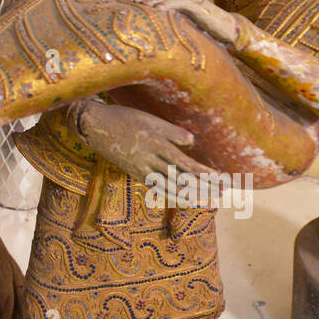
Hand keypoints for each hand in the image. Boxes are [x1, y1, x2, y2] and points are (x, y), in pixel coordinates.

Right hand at [75, 100, 227, 201]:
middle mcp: (151, 162)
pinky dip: (173, 195)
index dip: (204, 173)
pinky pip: (157, 188)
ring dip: (192, 195)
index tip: (220, 179)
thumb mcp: (150, 120)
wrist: (96, 127)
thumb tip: (192, 142)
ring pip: (171, 188)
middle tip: (222, 192)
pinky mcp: (135, 173)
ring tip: (209, 199)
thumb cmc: (125, 118)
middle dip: (204, 187)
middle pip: (182, 179)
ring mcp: (142, 170)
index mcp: (157, 145)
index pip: (186, 164)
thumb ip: (172, 132)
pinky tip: (184, 198)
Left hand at [130, 0, 240, 44]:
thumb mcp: (188, 22)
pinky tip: (159, 7)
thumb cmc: (208, 28)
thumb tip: (159, 24)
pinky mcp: (199, 7)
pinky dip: (169, 3)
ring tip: (143, 2)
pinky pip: (182, 2)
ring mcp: (194, 0)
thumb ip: (176, 19)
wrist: (229, 30)